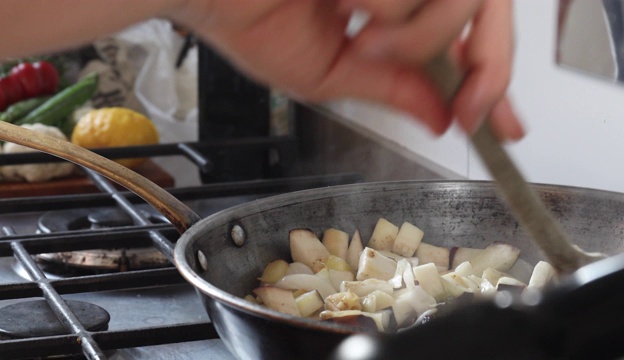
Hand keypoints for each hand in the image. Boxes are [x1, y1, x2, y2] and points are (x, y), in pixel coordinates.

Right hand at [172, 0, 523, 140]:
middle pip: (487, 6)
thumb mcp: (332, 74)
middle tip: (471, 109)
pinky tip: (345, 5)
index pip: (465, 32)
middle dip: (490, 66)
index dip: (493, 77)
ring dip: (420, 38)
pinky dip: (392, 13)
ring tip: (364, 39)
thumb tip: (441, 116)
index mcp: (391, 0)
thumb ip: (393, 90)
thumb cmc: (249, 17)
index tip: (501, 123)